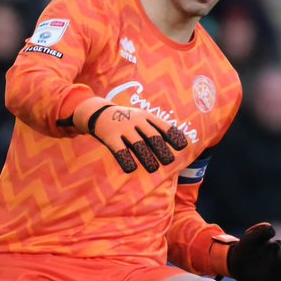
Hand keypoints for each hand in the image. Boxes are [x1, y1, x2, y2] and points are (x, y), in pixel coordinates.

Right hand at [73, 97, 187, 173]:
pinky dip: (126, 160)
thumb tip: (180, 144)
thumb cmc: (126, 120)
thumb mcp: (141, 119)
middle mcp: (136, 121)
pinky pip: (120, 150)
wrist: (98, 112)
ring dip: (147, 158)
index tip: (182, 146)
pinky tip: (131, 169)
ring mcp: (123, 128)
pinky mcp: (110, 136)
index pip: (163, 126)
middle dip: (161, 149)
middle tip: (169, 161)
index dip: (173, 136)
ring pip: (138, 145)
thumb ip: (156, 129)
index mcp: (146, 117)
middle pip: (152, 136)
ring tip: (153, 168)